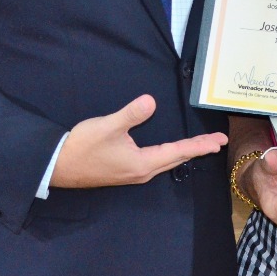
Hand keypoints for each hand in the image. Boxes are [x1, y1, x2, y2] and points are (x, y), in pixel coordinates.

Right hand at [50, 94, 226, 187]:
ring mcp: (132, 173)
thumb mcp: (108, 126)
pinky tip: (167, 151)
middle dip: (197, 149)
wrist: (57, 165)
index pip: (178, 151)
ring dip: (183, 153)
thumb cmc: (83, 146)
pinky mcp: (123, 171)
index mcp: (142, 163)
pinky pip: (154, 162)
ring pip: (165, 162)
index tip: (219, 141)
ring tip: (199, 146)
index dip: (200, 145)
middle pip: (175, 158)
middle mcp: (141, 172)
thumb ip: (131, 114)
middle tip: (216, 142)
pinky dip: (168, 155)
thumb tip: (152, 101)